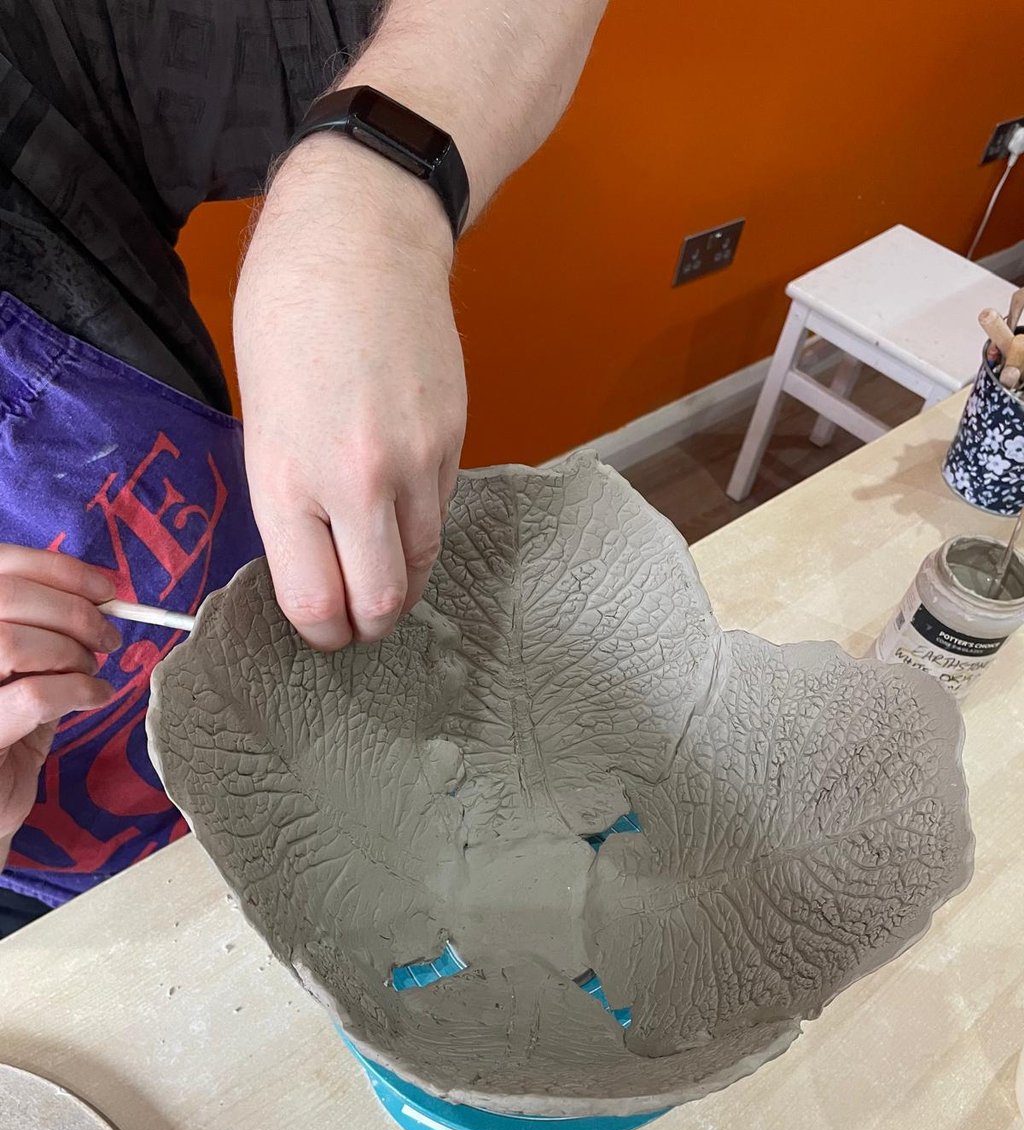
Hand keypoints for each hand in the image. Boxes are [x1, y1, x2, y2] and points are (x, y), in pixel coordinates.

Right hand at [0, 546, 118, 844]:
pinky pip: (34, 695)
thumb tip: (98, 598)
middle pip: (7, 597)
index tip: (106, 590)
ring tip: (91, 673)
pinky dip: (79, 691)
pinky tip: (95, 699)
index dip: (56, 570)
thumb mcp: (25, 671)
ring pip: (13, 642)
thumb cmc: (7, 731)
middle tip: (108, 639)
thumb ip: (46, 630)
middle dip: (74, 613)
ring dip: (70, 653)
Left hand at [234, 136, 466, 649]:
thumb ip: (287, 498)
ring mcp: (415, 461)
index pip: (314, 602)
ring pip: (421, 565)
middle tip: (359, 620)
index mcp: (285, 475)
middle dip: (368, 625)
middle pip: (380, 602)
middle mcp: (354, 480)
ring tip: (383, 566)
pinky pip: (442, 512)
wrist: (364, 235)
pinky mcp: (456, 439)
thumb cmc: (289, 312)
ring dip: (402, 580)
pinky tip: (402, 498)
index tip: (323, 631)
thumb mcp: (258, 415)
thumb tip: (315, 561)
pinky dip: (422, 523)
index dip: (320, 633)